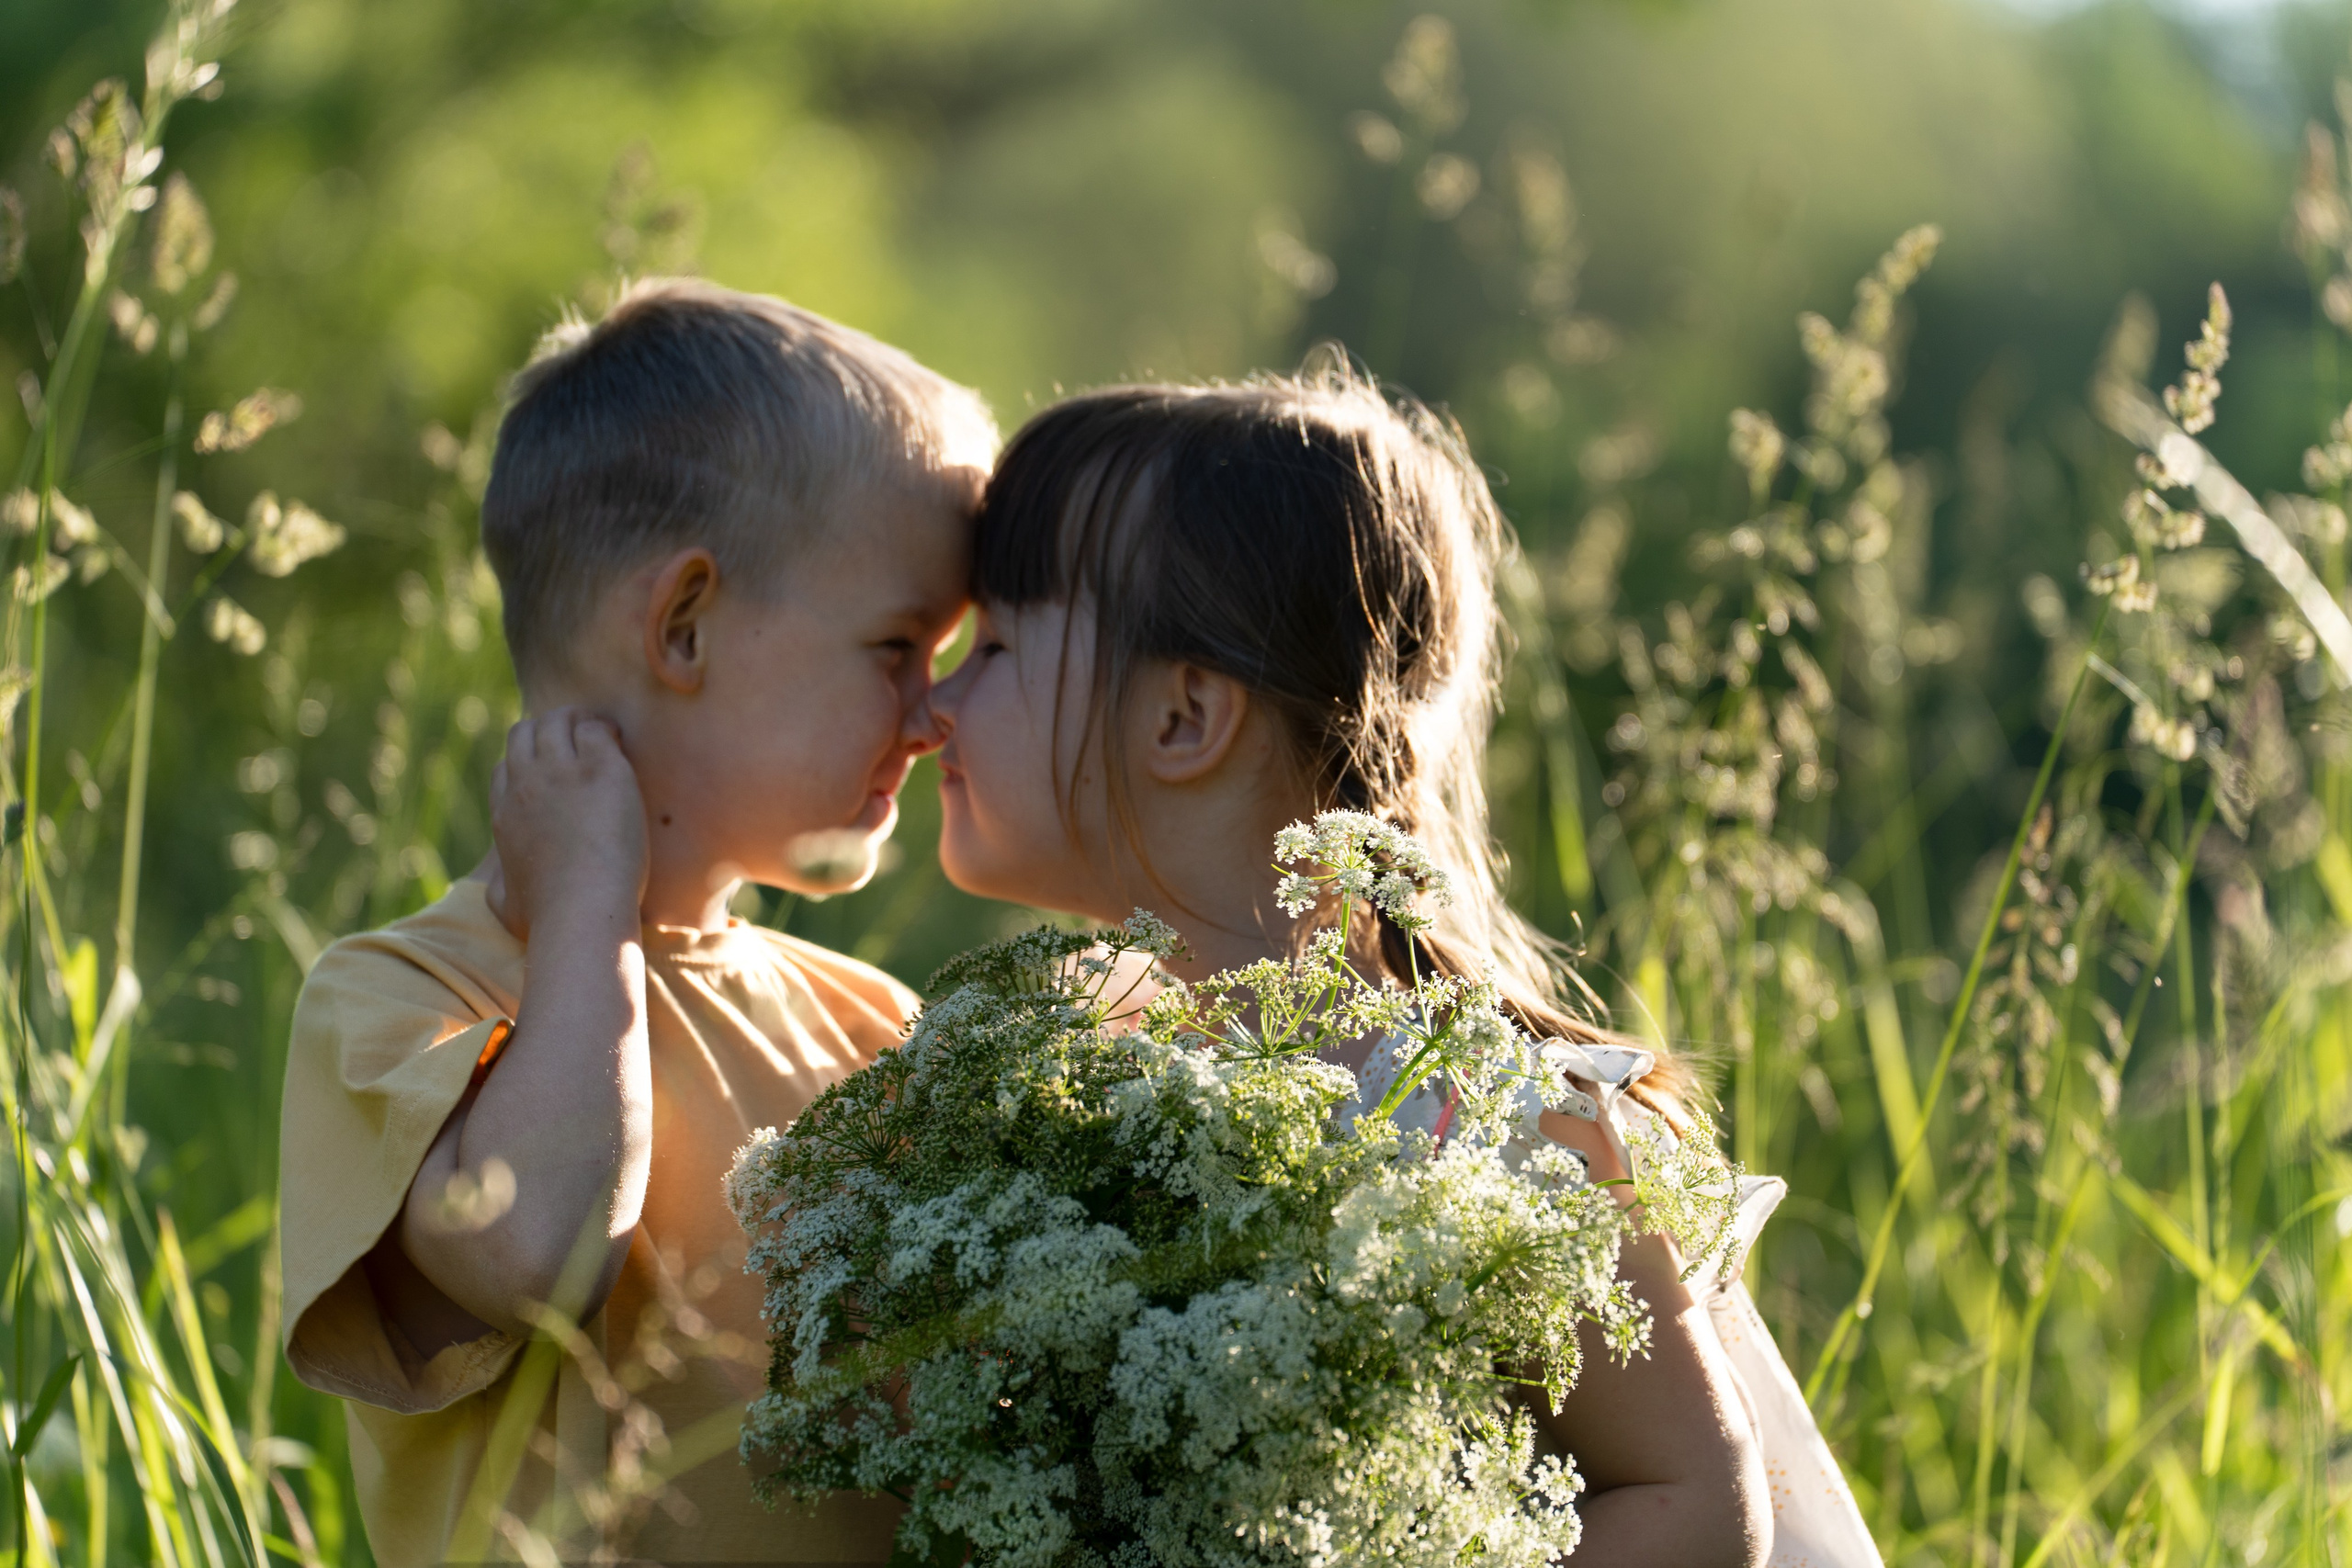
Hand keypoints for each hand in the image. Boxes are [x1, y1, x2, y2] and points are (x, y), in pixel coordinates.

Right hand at [487, 709, 648, 940]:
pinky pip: (596, 730)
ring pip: (557, 722)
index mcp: (505, 814)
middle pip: (525, 734)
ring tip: (602, 735)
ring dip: (578, 722)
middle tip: (578, 741)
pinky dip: (606, 731)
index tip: (552, 772)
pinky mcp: (599, 768)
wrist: (580, 910)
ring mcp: (560, 772)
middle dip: (548, 730)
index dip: (528, 763)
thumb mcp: (505, 906)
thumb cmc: (548, 919)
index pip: (506, 768)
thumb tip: (499, 885)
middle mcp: (526, 785)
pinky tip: (620, 745)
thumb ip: (498, 889)